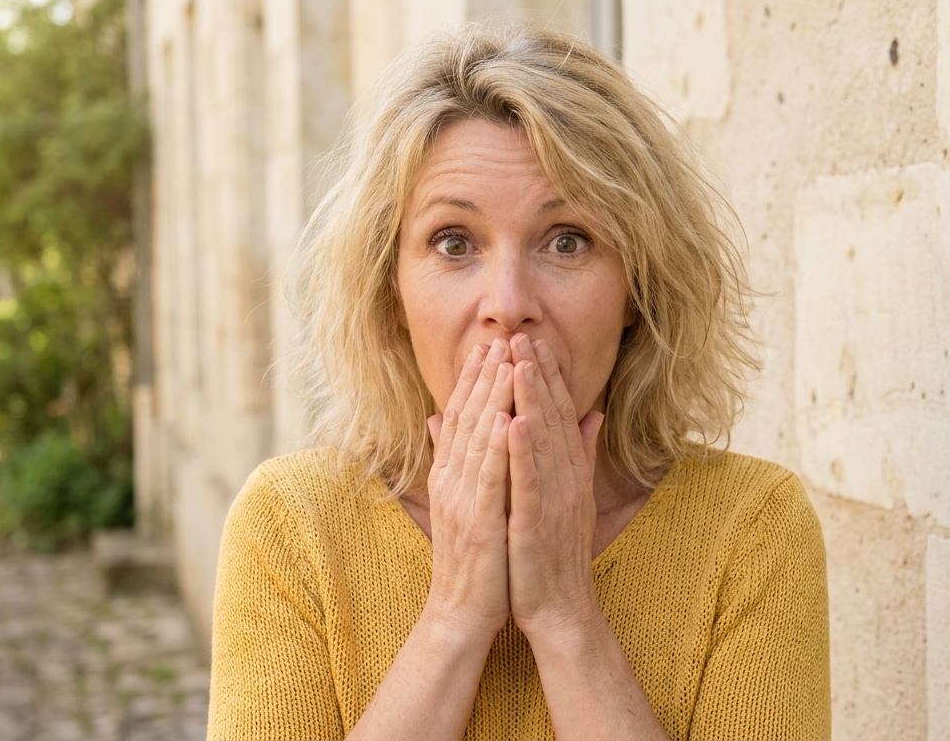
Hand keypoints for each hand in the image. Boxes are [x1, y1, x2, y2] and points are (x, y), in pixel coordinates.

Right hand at [422, 338, 514, 638]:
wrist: (463, 612)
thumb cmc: (474, 559)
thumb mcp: (466, 503)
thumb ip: (457, 461)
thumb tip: (443, 421)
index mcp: (453, 476)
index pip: (464, 418)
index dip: (476, 380)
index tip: (491, 345)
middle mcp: (452, 481)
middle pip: (468, 419)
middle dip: (485, 376)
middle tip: (499, 337)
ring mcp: (462, 500)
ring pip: (478, 439)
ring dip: (492, 398)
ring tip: (506, 363)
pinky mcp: (478, 521)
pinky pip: (489, 478)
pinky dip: (496, 446)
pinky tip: (507, 419)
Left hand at [505, 334, 604, 637]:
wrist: (559, 609)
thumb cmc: (555, 553)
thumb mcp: (568, 495)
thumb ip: (579, 453)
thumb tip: (592, 412)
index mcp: (569, 472)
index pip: (559, 415)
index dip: (548, 377)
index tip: (534, 341)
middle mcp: (566, 479)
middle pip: (554, 418)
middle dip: (539, 375)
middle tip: (524, 334)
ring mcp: (555, 500)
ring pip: (544, 441)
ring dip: (532, 400)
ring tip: (520, 362)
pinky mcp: (538, 523)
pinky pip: (530, 482)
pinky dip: (523, 452)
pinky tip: (514, 422)